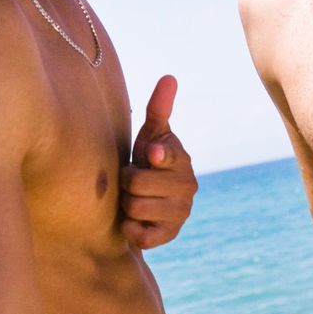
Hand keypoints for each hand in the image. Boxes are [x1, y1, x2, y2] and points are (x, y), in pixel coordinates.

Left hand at [119, 75, 194, 248]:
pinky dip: (130, 227)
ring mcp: (180, 214)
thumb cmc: (147, 161)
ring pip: (134, 208)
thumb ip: (159, 109)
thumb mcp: (151, 135)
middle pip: (136, 184)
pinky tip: (133, 219)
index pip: (167, 155)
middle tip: (130, 180)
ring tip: (132, 198)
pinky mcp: (169, 236)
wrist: (146, 200)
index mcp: (181, 160)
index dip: (157, 156)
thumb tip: (169, 77)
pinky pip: (140, 235)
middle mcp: (187, 187)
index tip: (151, 155)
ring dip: (125, 203)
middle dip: (125, 181)